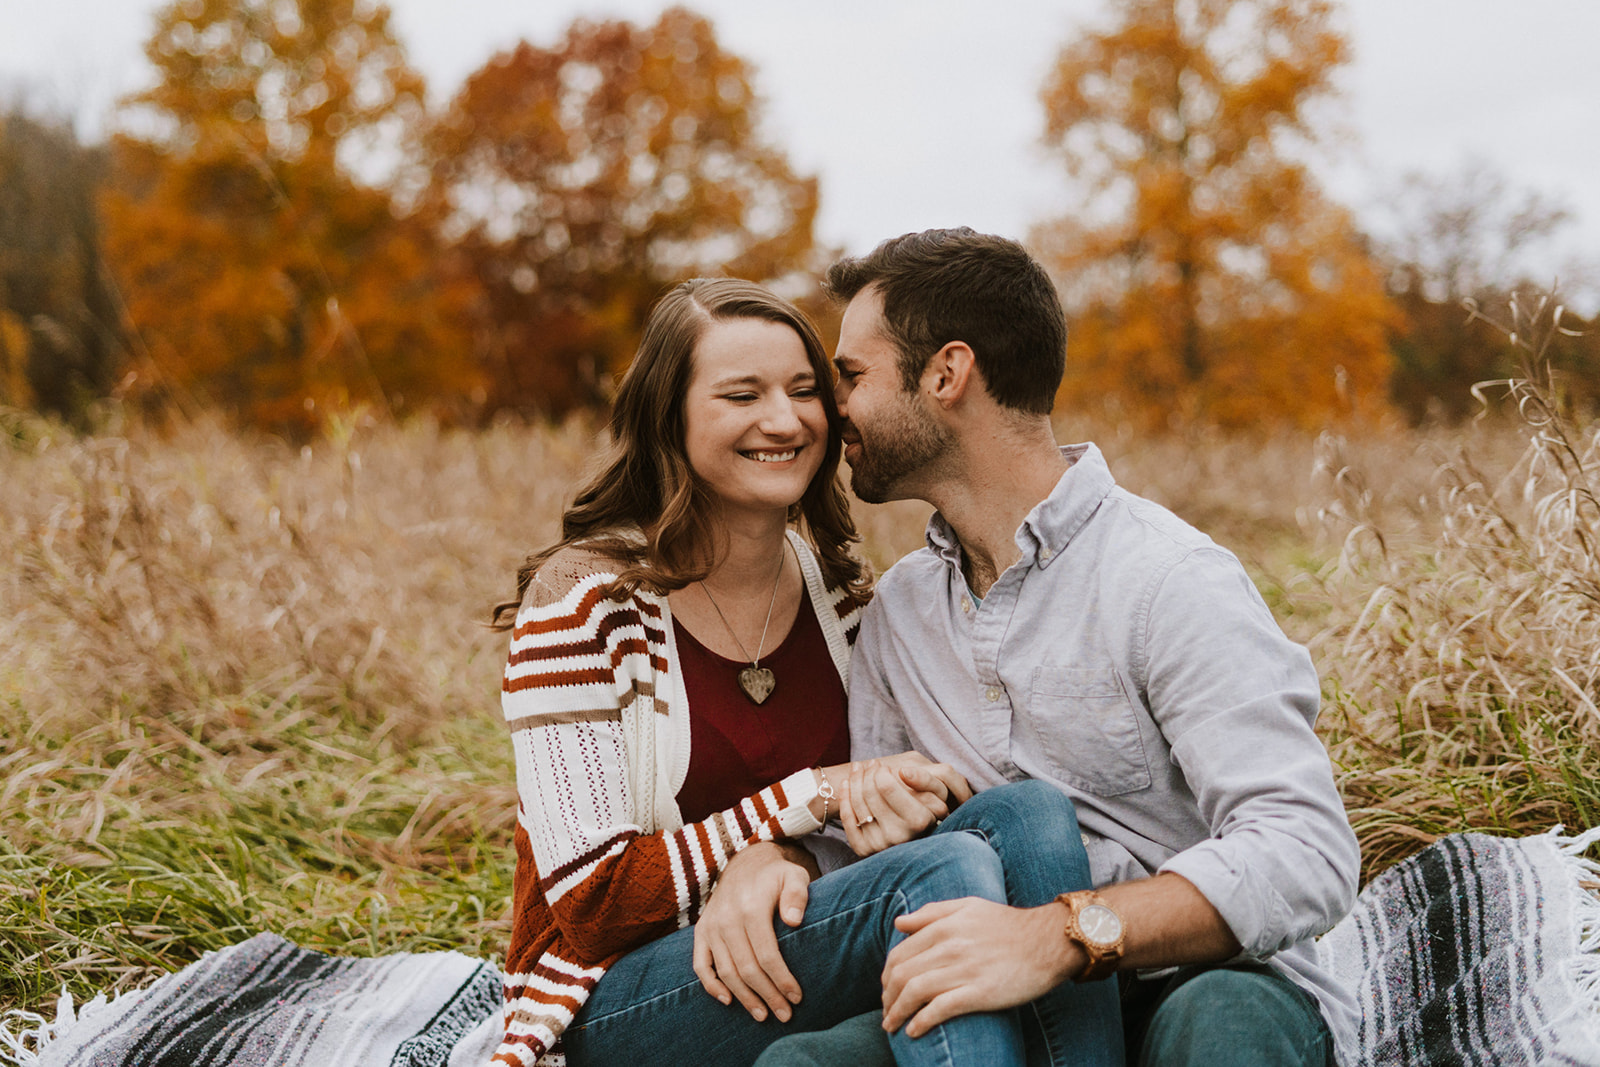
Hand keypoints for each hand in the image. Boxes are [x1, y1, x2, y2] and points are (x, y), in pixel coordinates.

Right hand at [693, 842, 813, 1022]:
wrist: (745, 862)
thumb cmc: (775, 876)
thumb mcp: (793, 875)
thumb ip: (797, 894)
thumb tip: (795, 920)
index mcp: (751, 907)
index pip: (767, 954)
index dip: (782, 980)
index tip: (797, 997)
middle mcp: (727, 919)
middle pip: (747, 969)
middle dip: (768, 995)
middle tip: (785, 1015)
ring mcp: (711, 926)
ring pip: (726, 972)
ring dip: (744, 998)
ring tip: (763, 1015)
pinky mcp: (701, 931)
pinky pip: (700, 965)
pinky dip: (711, 986)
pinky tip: (728, 1001)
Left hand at [840, 755, 971, 856]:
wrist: (914, 831)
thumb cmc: (927, 803)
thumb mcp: (935, 789)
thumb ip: (924, 778)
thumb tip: (903, 772)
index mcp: (918, 821)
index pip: (887, 787)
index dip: (881, 771)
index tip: (884, 766)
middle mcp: (898, 836)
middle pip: (869, 793)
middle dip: (867, 772)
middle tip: (872, 764)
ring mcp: (879, 845)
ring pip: (856, 803)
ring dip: (854, 779)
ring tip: (858, 768)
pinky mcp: (864, 849)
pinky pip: (847, 818)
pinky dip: (844, 796)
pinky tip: (846, 783)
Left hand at [880, 898, 1081, 1037]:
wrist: (1048, 941)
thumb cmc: (1008, 925)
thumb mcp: (969, 907)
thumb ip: (932, 912)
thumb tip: (899, 922)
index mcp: (944, 926)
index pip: (900, 953)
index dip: (887, 975)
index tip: (886, 990)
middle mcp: (949, 946)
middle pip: (901, 974)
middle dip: (887, 997)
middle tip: (886, 1012)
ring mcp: (963, 970)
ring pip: (914, 992)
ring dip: (897, 1012)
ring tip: (892, 1025)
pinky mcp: (979, 993)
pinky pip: (939, 1009)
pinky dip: (921, 1022)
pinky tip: (914, 1031)